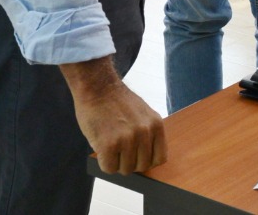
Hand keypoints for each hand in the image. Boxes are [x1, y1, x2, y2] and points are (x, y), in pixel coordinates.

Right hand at [62, 57, 166, 174]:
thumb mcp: (142, 114)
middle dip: (130, 162)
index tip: (137, 157)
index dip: (147, 160)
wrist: (97, 86)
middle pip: (142, 166)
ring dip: (116, 162)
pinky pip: (109, 168)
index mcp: (156, 125)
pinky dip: (104, 163)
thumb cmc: (116, 101)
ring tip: (109, 147)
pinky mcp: (109, 144)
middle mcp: (144, 132)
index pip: (160, 158)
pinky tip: (101, 149)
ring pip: (125, 169)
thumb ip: (146, 134)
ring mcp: (127, 139)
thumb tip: (144, 160)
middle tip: (119, 151)